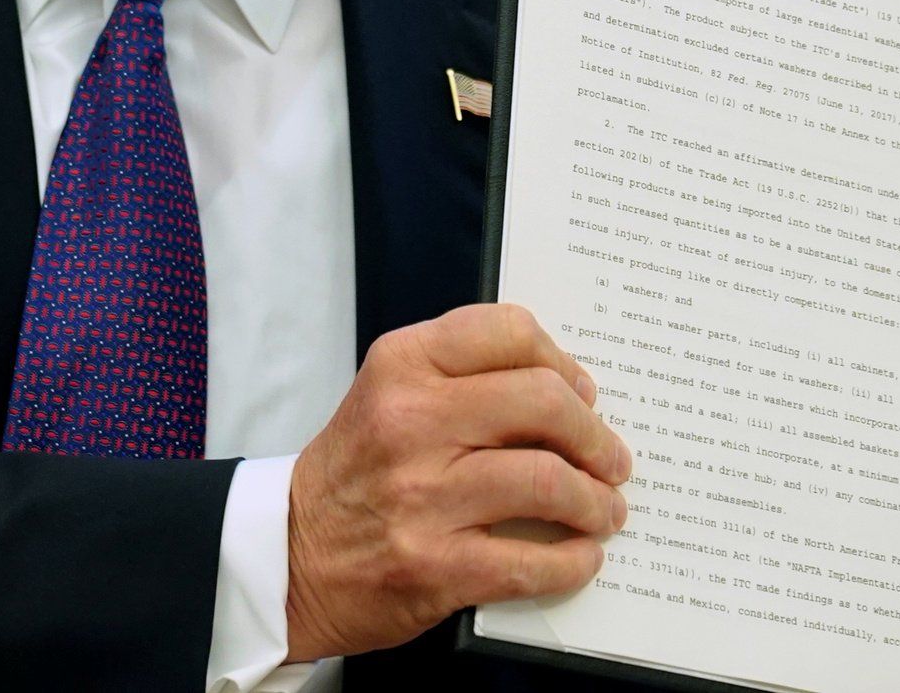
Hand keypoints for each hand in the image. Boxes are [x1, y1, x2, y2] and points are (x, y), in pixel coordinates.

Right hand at [283, 303, 634, 661]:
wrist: (288, 555)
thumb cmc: (354, 474)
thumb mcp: (388, 394)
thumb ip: (462, 379)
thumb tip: (565, 392)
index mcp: (401, 366)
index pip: (510, 332)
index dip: (563, 362)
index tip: (582, 392)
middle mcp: (410, 422)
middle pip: (544, 403)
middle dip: (595, 436)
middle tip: (611, 458)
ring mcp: (422, 497)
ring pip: (548, 481)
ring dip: (596, 501)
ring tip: (604, 509)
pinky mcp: (434, 566)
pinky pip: (532, 562)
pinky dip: (573, 561)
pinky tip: (580, 556)